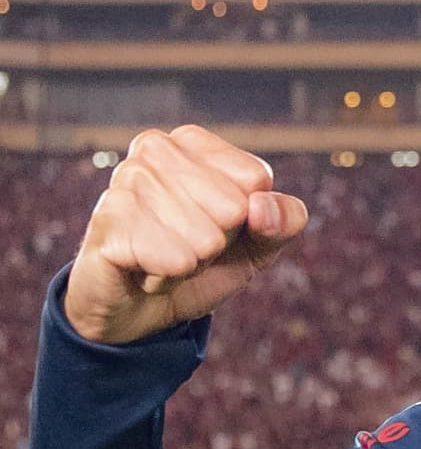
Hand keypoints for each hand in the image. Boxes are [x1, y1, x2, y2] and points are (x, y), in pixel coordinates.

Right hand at [63, 125, 307, 344]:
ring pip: (206, 239)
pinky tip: (144, 269)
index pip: (256, 180)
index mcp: (192, 141)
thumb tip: (263, 207)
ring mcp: (125, 180)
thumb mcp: (258, 243)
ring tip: (164, 256)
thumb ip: (284, 220)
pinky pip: (174, 261)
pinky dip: (168, 278)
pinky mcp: (107, 221)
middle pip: (234, 209)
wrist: (138, 307)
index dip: (248, 218)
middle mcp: (154, 148)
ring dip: (192, 263)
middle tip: (187, 246)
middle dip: (219, 242)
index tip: (217, 225)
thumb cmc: (200, 261)